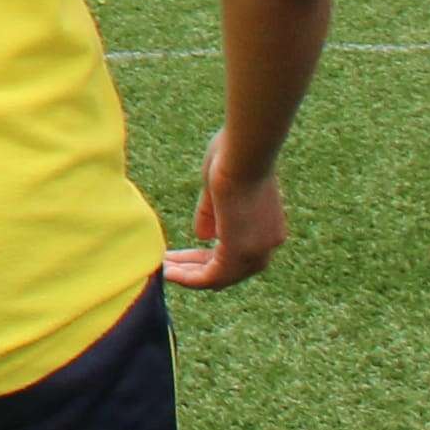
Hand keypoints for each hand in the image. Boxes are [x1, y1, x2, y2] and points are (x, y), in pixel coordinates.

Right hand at [160, 133, 284, 287]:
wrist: (246, 152)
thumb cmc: (234, 157)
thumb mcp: (219, 191)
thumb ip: (212, 215)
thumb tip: (202, 237)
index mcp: (266, 228)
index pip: (235, 253)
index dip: (205, 256)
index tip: (181, 254)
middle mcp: (266, 245)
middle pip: (228, 269)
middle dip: (194, 267)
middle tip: (168, 264)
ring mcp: (256, 250)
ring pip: (219, 276)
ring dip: (188, 275)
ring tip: (163, 270)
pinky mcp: (240, 251)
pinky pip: (211, 276)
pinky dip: (188, 278)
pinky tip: (167, 272)